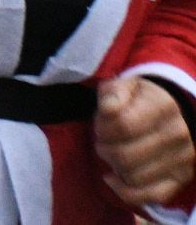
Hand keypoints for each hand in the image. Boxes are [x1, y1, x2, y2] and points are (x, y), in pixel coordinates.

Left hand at [96, 76, 195, 207]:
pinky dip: (124, 191)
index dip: (102, 128)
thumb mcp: (123, 86)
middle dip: (104, 149)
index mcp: (162, 106)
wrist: (172, 113)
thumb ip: (112, 94)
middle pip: (125, 156)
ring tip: (112, 154)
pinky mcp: (180, 179)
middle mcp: (177, 134)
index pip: (122, 126)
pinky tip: (113, 178)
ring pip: (133, 177)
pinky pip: (149, 196)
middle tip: (102, 143)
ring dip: (113, 168)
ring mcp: (182, 159)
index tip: (100, 126)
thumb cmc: (139, 100)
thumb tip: (108, 108)